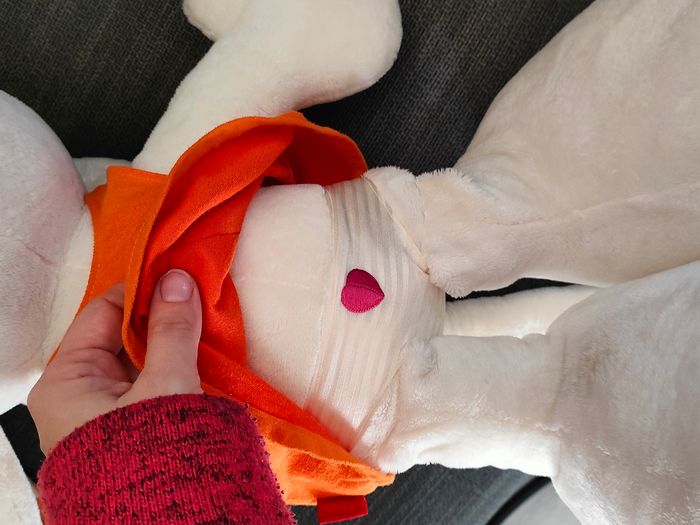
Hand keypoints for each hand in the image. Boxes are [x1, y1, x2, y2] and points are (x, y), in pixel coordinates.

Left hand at [28, 269, 202, 453]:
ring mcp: (100, 411)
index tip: (175, 273)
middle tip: (196, 296)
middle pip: (119, 336)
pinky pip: (145, 383)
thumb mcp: (165, 385)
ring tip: (202, 321)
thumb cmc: (149, 455)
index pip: (101, 313)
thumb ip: (172, 330)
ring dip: (168, 341)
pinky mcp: (124, 426)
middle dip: (159, 317)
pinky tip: (197, 353)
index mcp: (65, 380)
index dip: (139, 290)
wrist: (168, 520)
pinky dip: (170, 366)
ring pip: (136, 359)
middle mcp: (75, 393)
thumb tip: (176, 278)